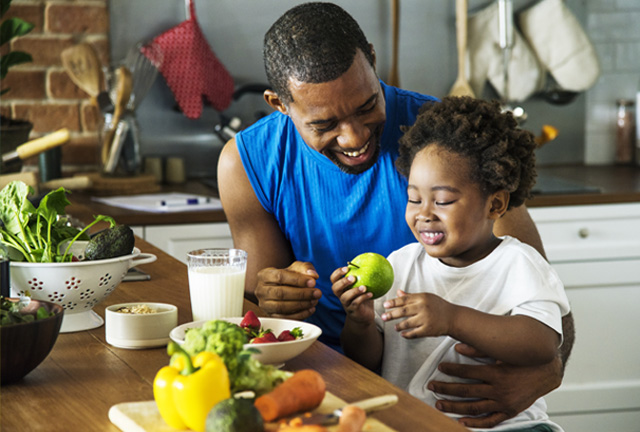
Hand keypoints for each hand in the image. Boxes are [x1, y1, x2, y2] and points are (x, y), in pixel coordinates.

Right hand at [254, 261, 321, 319]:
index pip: (280, 276)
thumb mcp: (296, 268)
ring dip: (301, 305)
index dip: (297, 280)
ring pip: (281, 307)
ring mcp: (264, 305)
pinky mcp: (270, 316)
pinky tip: (311, 309)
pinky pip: (285, 318)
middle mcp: (260, 290)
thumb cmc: (289, 277)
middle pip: (280, 293)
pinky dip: (299, 315)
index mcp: (264, 275)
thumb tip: (313, 275)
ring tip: (315, 301)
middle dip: (301, 294)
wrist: (280, 288)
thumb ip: (305, 268)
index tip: (313, 282)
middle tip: (317, 293)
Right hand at [330, 266, 373, 324]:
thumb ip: (363, 276)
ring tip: (364, 287)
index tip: (347, 268)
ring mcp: (346, 304)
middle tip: (353, 277)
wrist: (364, 315)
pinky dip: (363, 298)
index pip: (333, 279)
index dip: (337, 273)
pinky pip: (356, 304)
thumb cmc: (363, 298)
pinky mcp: (352, 311)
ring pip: (345, 297)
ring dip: (354, 291)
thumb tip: (371, 260)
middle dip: (343, 282)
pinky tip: (371, 294)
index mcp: (341, 287)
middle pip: (335, 288)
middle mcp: (341, 295)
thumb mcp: (362, 285)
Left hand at [381, 290, 451, 338]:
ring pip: (407, 323)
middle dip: (391, 314)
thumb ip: (411, 296)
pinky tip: (403, 335)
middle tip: (383, 317)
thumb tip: (398, 292)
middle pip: (403, 311)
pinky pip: (414, 333)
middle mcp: (423, 307)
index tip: (385, 305)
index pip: (404, 299)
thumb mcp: (426, 297)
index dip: (393, 302)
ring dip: (399, 326)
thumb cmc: (438, 306)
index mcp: (422, 298)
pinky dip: (407, 335)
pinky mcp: (428, 330)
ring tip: (395, 327)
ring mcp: (426, 319)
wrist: (453, 317)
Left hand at [428, 343, 562, 427]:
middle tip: (431, 386)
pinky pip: (490, 421)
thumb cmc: (522, 360)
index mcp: (496, 373)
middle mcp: (499, 389)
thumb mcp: (502, 352)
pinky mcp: (509, 412)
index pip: (468, 372)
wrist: (546, 372)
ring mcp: (504, 403)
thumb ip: (480, 349)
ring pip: (474, 407)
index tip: (440, 367)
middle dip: (446, 389)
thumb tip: (458, 346)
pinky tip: (461, 421)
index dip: (452, 369)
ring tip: (439, 404)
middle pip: (466, 391)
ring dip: (454, 407)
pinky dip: (475, 423)